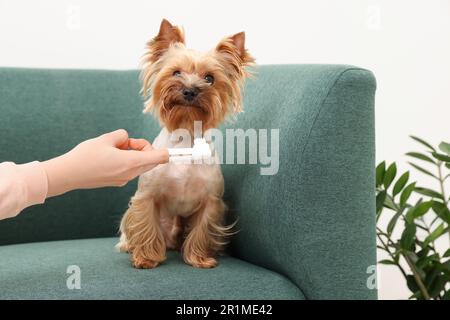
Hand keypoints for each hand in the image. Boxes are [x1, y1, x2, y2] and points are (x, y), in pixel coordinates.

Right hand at [42, 129, 167, 196]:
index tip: (182, 152)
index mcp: (130, 162)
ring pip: (139, 164)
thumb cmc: (85, 156)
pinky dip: (126, 161)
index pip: (158, 157)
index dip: (170, 153)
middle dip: (143, 148)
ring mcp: (124, 179)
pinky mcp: (117, 182)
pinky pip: (130, 169)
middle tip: (125, 142)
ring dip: (133, 154)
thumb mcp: (105, 139)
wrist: (68, 175)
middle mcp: (130, 173)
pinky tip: (109, 157)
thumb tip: (126, 140)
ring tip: (113, 148)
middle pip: (150, 159)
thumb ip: (122, 136)